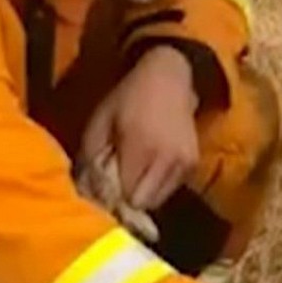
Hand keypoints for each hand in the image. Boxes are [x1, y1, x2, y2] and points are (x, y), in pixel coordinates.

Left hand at [80, 45, 199, 210]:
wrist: (169, 79)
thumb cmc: (127, 98)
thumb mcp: (100, 122)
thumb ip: (92, 160)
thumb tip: (87, 194)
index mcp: (141, 147)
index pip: (128, 195)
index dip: (113, 198)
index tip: (103, 192)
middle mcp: (167, 159)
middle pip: (145, 203)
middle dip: (128, 200)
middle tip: (116, 187)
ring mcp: (184, 163)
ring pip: (159, 199)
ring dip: (144, 194)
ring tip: (133, 176)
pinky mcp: (193, 164)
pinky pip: (171, 188)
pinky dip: (157, 185)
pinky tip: (149, 167)